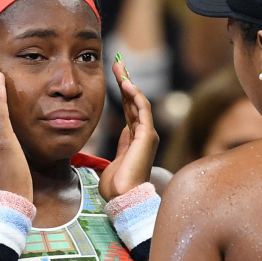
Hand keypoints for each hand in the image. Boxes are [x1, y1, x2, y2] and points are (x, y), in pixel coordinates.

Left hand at [99, 57, 158, 200]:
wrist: (124, 197)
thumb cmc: (117, 185)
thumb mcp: (114, 160)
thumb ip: (119, 145)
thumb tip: (119, 133)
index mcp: (136, 138)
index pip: (130, 108)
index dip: (123, 92)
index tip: (116, 76)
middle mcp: (144, 133)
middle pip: (134, 101)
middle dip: (126, 81)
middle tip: (118, 63)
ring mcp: (147, 133)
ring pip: (139, 101)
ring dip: (129, 82)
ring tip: (120, 67)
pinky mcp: (147, 135)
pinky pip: (142, 109)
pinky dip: (135, 95)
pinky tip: (126, 83)